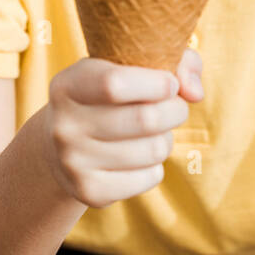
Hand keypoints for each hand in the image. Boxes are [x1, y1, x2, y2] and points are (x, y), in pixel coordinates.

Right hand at [44, 48, 202, 207]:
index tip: (169, 83)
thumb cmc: (108, 97)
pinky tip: (139, 158)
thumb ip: (175, 62)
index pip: (114, 84)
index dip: (156, 83)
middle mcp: (64, 125)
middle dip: (175, 110)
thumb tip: (195, 93)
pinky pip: (150, 177)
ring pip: (154, 150)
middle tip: (174, 107)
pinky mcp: (90, 192)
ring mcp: (74, 162)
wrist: (60, 149)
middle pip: (145, 119)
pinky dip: (156, 166)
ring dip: (166, 138)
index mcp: (68, 86)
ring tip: (154, 133)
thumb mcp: (128, 66)